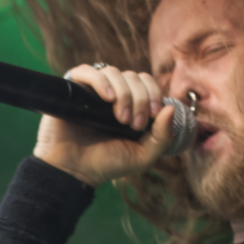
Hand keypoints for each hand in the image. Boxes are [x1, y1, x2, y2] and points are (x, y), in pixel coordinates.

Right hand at [33, 64, 175, 187]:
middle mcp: (112, 94)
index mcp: (130, 104)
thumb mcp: (143, 156)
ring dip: (124, 93)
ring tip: (121, 118)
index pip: (146, 81)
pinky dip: (101, 81)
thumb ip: (163, 136)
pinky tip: (107, 99)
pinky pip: (87, 71)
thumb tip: (170, 108)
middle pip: (133, 76)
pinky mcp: (73, 89)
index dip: (153, 94)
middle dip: (140, 98)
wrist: (74, 171)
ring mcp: (92, 90)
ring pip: (114, 72)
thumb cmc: (106, 164)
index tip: (151, 116)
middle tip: (134, 123)